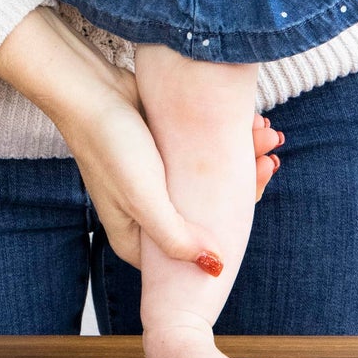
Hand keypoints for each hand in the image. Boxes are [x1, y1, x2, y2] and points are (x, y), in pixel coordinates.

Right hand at [0, 9, 283, 268]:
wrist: (88, 88)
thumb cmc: (110, 145)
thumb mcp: (145, 200)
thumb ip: (178, 239)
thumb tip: (216, 268)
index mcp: (137, 240)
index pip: (196, 249)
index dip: (233, 223)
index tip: (259, 187)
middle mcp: (147, 215)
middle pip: (208, 213)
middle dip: (244, 182)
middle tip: (269, 157)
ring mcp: (154, 183)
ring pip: (208, 180)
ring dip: (241, 157)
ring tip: (265, 133)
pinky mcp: (160, 152)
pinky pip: (201, 154)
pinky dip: (225, 140)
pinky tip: (247, 124)